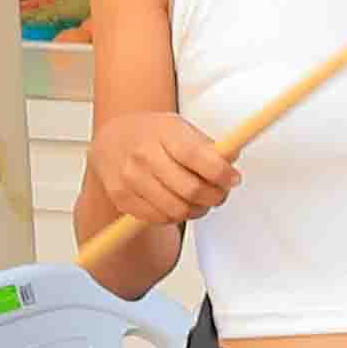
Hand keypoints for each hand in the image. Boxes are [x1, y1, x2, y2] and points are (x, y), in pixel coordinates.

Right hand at [85, 109, 237, 243]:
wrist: (113, 140)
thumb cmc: (153, 135)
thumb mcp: (181, 128)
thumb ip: (208, 146)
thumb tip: (232, 159)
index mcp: (163, 132)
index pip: (196, 156)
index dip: (220, 172)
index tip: (233, 179)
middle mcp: (144, 154)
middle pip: (190, 190)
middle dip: (215, 197)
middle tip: (220, 193)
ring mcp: (130, 178)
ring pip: (177, 210)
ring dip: (197, 210)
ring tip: (199, 200)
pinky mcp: (122, 198)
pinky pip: (160, 219)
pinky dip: (175, 216)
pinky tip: (176, 202)